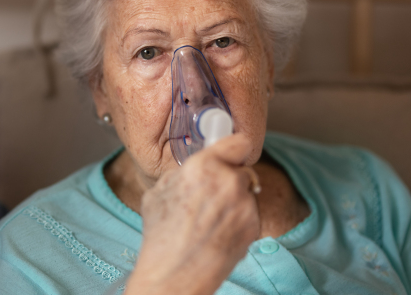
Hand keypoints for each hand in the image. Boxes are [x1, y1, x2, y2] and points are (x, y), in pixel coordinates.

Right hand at [124, 134, 259, 294]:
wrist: (175, 273)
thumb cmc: (162, 234)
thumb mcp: (159, 191)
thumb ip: (183, 173)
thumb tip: (194, 168)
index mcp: (204, 166)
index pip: (239, 141)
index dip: (233, 146)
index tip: (230, 151)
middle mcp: (229, 181)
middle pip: (240, 169)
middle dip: (228, 178)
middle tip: (211, 194)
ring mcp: (245, 205)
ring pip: (245, 192)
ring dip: (233, 200)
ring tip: (210, 218)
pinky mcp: (254, 226)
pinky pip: (248, 213)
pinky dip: (237, 219)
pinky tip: (217, 231)